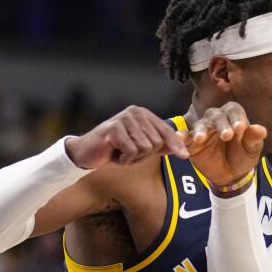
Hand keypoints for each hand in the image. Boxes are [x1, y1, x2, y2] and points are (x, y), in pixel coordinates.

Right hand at [65, 105, 189, 168]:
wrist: (87, 153)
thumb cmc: (115, 150)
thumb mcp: (141, 148)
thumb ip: (160, 145)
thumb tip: (183, 149)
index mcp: (144, 114)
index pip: (166, 131)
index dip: (175, 145)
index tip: (185, 156)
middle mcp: (135, 112)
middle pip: (157, 143)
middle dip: (144, 156)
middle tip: (128, 154)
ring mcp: (124, 118)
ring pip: (145, 148)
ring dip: (133, 158)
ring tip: (120, 152)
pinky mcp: (114, 128)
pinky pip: (131, 151)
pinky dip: (123, 159)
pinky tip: (114, 154)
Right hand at [182, 102, 266, 190]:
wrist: (231, 175)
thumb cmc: (243, 157)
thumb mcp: (252, 149)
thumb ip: (254, 139)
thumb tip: (260, 130)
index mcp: (233, 117)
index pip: (234, 111)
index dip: (236, 117)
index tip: (240, 128)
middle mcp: (217, 120)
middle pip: (216, 116)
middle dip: (221, 125)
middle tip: (226, 136)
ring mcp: (203, 130)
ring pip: (200, 125)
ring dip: (200, 131)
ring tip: (200, 139)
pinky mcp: (191, 142)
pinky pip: (185, 137)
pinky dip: (182, 137)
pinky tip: (180, 139)